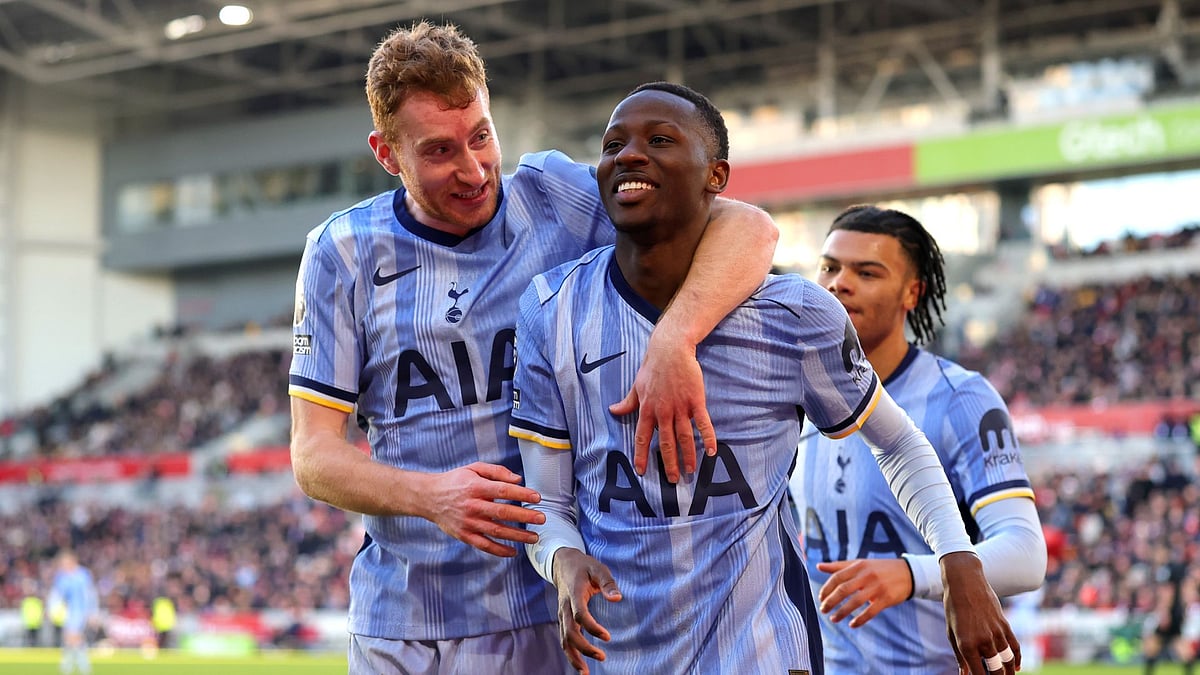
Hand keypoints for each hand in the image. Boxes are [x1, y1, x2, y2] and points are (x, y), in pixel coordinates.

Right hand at [419, 462, 544, 556]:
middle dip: (524, 516)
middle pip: (502, 513)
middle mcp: (472, 506)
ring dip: (517, 536)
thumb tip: (518, 479)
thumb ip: (496, 471)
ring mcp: (468, 522)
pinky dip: (499, 550)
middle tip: (541, 519)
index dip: (521, 494)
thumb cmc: (455, 481)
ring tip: (534, 537)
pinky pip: (484, 545)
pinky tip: (513, 551)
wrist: (429, 497)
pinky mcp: (464, 535)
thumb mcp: (474, 468)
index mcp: (476, 487)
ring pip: (496, 531)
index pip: (503, 491)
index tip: (537, 498)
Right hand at [551, 548, 621, 673]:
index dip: (592, 628)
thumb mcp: (598, 568)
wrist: (562, 563)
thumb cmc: (584, 566)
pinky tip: (580, 666)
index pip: (579, 615)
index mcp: (574, 593)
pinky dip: (570, 654)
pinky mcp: (563, 619)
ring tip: (585, 673)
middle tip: (602, 657)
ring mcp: (562, 614)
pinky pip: (564, 639)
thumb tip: (617, 598)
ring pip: (564, 639)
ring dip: (573, 656)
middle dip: (584, 648)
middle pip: (569, 632)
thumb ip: (608, 583)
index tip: (607, 637)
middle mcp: (564, 607)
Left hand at [608, 326, 713, 482]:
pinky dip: (708, 438)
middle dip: (668, 463)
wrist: (670, 349)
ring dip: (688, 455)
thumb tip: (613, 410)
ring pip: (684, 437)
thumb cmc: (653, 366)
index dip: (642, 455)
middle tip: (672, 480)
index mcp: (647, 409)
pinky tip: (711, 452)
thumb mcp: (637, 385)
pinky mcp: (695, 401)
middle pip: (666, 442)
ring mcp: (680, 407)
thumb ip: (627, 402)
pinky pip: (703, 423)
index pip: (642, 437)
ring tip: (691, 471)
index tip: (642, 472)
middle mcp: (663, 411)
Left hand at [816, 558, 912, 626]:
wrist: (908, 573)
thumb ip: (839, 566)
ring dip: (842, 612)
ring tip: (833, 619)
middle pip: (843, 589)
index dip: (826, 589)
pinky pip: (870, 612)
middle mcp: (866, 576)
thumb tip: (818, 566)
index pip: (837, 577)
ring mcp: (876, 587)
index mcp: (858, 566)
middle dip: (830, 601)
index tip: (821, 598)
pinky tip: (852, 624)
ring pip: (854, 602)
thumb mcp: (860, 563)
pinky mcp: (886, 599)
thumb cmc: (879, 569)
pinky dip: (859, 620)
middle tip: (823, 610)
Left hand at [940, 552, 1019, 674]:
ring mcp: (996, 633)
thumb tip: (965, 674)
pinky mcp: (1005, 625)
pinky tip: (1016, 667)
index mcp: (966, 645)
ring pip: (1008, 661)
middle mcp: (983, 641)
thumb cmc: (954, 608)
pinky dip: (1017, 659)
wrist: (965, 583)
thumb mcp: (951, 633)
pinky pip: (1015, 647)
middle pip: (996, 671)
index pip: (978, 674)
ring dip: (1009, 673)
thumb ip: (960, 656)